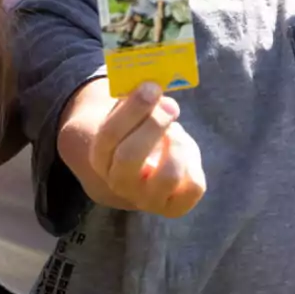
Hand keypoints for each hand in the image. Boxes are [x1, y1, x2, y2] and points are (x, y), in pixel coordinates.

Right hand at [88, 83, 205, 217]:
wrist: (141, 171)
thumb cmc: (136, 133)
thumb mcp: (131, 116)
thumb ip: (138, 101)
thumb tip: (155, 86)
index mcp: (100, 157)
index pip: (109, 135)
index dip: (133, 108)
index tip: (151, 87)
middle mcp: (119, 183)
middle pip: (130, 156)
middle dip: (154, 125)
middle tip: (170, 105)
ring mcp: (147, 200)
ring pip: (167, 175)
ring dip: (176, 143)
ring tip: (175, 130)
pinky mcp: (174, 207)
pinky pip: (193, 186)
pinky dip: (193, 162)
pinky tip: (183, 150)